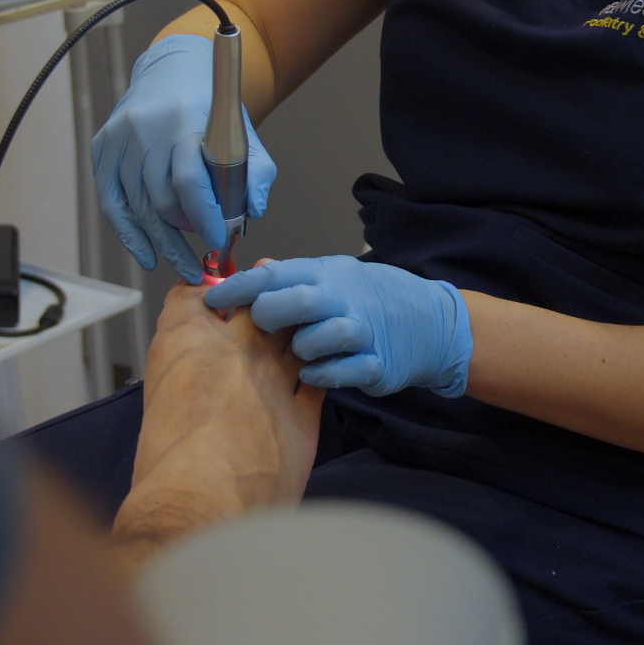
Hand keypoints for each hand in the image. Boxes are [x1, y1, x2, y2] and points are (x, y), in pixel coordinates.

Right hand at [90, 34, 275, 283]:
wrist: (172, 70)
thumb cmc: (210, 106)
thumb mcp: (244, 129)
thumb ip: (257, 170)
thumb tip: (252, 212)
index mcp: (184, 119)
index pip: (188, 178)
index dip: (203, 217)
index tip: (216, 241)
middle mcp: (145, 128)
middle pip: (159, 200)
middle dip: (182, 237)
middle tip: (202, 257)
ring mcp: (119, 138)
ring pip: (135, 207)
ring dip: (160, 242)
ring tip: (182, 263)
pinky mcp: (102, 148)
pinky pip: (112, 203)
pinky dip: (129, 234)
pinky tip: (147, 254)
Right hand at [113, 281, 323, 564]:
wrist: (202, 508)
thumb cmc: (164, 466)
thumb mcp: (154, 404)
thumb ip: (176, 376)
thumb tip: (187, 378)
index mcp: (185, 341)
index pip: (193, 295)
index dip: (202, 293)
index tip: (209, 298)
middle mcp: (235, 347)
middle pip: (256, 299)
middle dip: (260, 292)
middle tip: (265, 291)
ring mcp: (276, 376)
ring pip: (296, 330)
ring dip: (296, 326)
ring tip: (295, 326)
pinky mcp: (305, 412)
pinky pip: (320, 373)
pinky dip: (318, 367)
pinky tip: (312, 370)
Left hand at [204, 255, 472, 397]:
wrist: (432, 322)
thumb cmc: (369, 298)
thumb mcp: (333, 277)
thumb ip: (293, 277)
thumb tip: (256, 269)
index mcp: (327, 273)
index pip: (276, 275)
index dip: (240, 287)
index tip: (211, 299)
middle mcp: (344, 298)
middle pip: (298, 300)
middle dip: (269, 314)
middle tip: (258, 327)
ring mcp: (364, 332)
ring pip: (321, 338)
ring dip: (302, 348)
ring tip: (297, 353)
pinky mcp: (378, 364)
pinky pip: (343, 372)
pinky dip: (323, 374)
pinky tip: (313, 373)